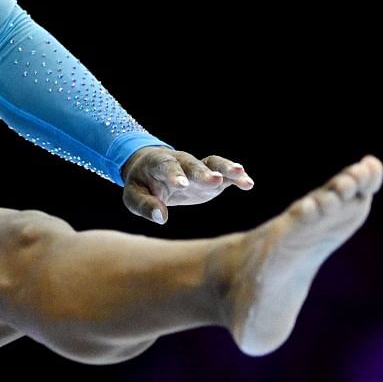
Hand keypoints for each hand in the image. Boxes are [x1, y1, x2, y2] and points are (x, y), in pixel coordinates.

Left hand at [120, 146, 253, 224]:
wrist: (151, 170)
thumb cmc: (141, 184)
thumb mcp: (134, 196)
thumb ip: (145, 205)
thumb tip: (161, 218)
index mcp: (158, 164)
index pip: (166, 167)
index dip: (174, 175)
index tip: (182, 185)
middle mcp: (180, 162)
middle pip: (193, 164)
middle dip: (203, 172)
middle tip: (215, 179)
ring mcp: (197, 169)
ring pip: (213, 164)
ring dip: (226, 168)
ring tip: (241, 174)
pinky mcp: (211, 177)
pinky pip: (225, 174)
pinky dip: (236, 177)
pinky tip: (248, 184)